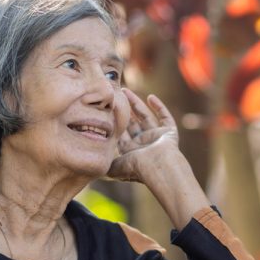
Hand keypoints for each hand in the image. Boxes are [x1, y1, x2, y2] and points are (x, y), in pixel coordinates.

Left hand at [109, 88, 209, 227]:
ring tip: (126, 91)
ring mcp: (156, 138)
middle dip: (124, 110)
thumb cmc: (137, 168)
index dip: (113, 121)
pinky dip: (159, 107)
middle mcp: (143, 144)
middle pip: (132, 123)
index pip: (120, 134)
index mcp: (131, 152)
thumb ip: (104, 163)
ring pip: (145, 117)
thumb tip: (91, 163)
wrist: (159, 167)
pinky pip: (165, 117)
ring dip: (136, 104)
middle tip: (116, 96)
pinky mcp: (169, 133)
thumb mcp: (115, 167)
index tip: (105, 109)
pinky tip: (150, 96)